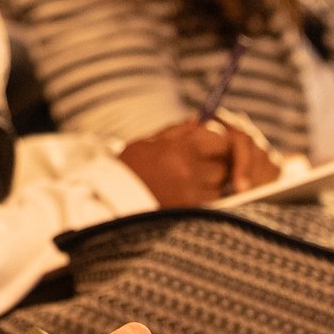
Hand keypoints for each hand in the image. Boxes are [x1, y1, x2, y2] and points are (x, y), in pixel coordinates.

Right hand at [119, 119, 279, 205]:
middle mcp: (188, 171)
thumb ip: (179, 131)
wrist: (109, 203)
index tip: (209, 146)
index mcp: (178, 148)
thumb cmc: (128, 169)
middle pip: (224, 164)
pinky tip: (186, 198)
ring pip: (220, 186)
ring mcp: (191, 195)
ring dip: (212, 184)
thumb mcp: (149, 142)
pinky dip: (205, 200)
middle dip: (216, 164)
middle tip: (199, 166)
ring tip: (188, 183)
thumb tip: (202, 119)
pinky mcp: (190, 214)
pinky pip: (211, 204)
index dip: (217, 142)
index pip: (220, 140)